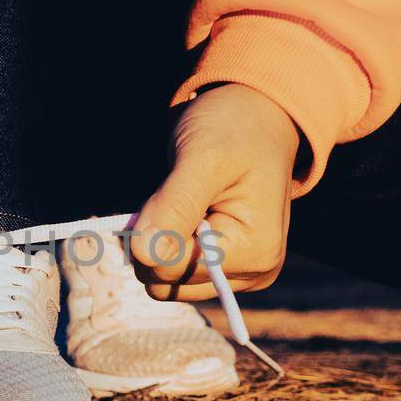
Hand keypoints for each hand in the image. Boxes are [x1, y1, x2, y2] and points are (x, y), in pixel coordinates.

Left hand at [131, 84, 300, 299]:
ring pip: (164, 282)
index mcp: (256, 251)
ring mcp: (237, 275)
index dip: (153, 232)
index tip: (167, 194)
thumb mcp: (203, 157)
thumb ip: (174, 207)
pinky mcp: (222, 270)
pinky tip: (183, 213)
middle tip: (171, 195)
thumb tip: (143, 254)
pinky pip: (172, 273)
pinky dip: (164, 244)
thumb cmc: (234, 129)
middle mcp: (252, 272)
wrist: (256, 117)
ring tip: (180, 202)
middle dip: (154, 238)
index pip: (172, 269)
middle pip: (166, 282)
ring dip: (157, 242)